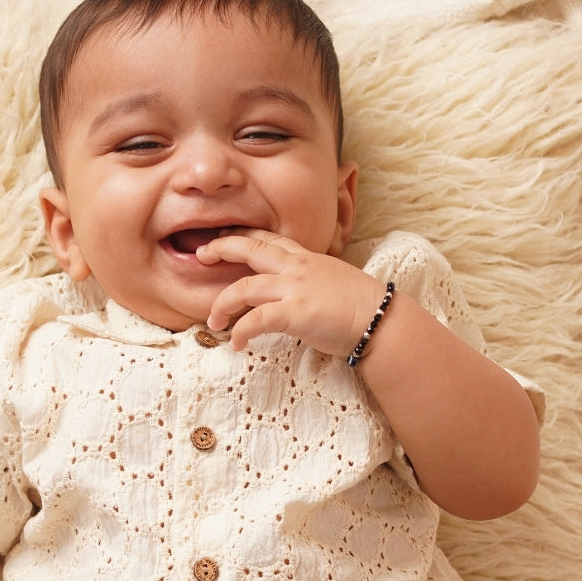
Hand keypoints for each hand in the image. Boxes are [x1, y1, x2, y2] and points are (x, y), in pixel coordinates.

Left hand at [198, 231, 384, 355]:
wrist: (380, 320)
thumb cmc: (362, 307)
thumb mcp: (333, 282)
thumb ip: (311, 282)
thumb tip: (299, 295)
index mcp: (307, 258)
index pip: (270, 240)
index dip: (244, 236)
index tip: (224, 239)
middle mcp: (297, 267)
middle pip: (251, 249)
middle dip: (221, 248)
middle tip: (201, 255)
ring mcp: (295, 288)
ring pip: (245, 287)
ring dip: (223, 303)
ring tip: (213, 321)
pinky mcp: (295, 313)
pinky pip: (256, 320)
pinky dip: (241, 331)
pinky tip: (236, 343)